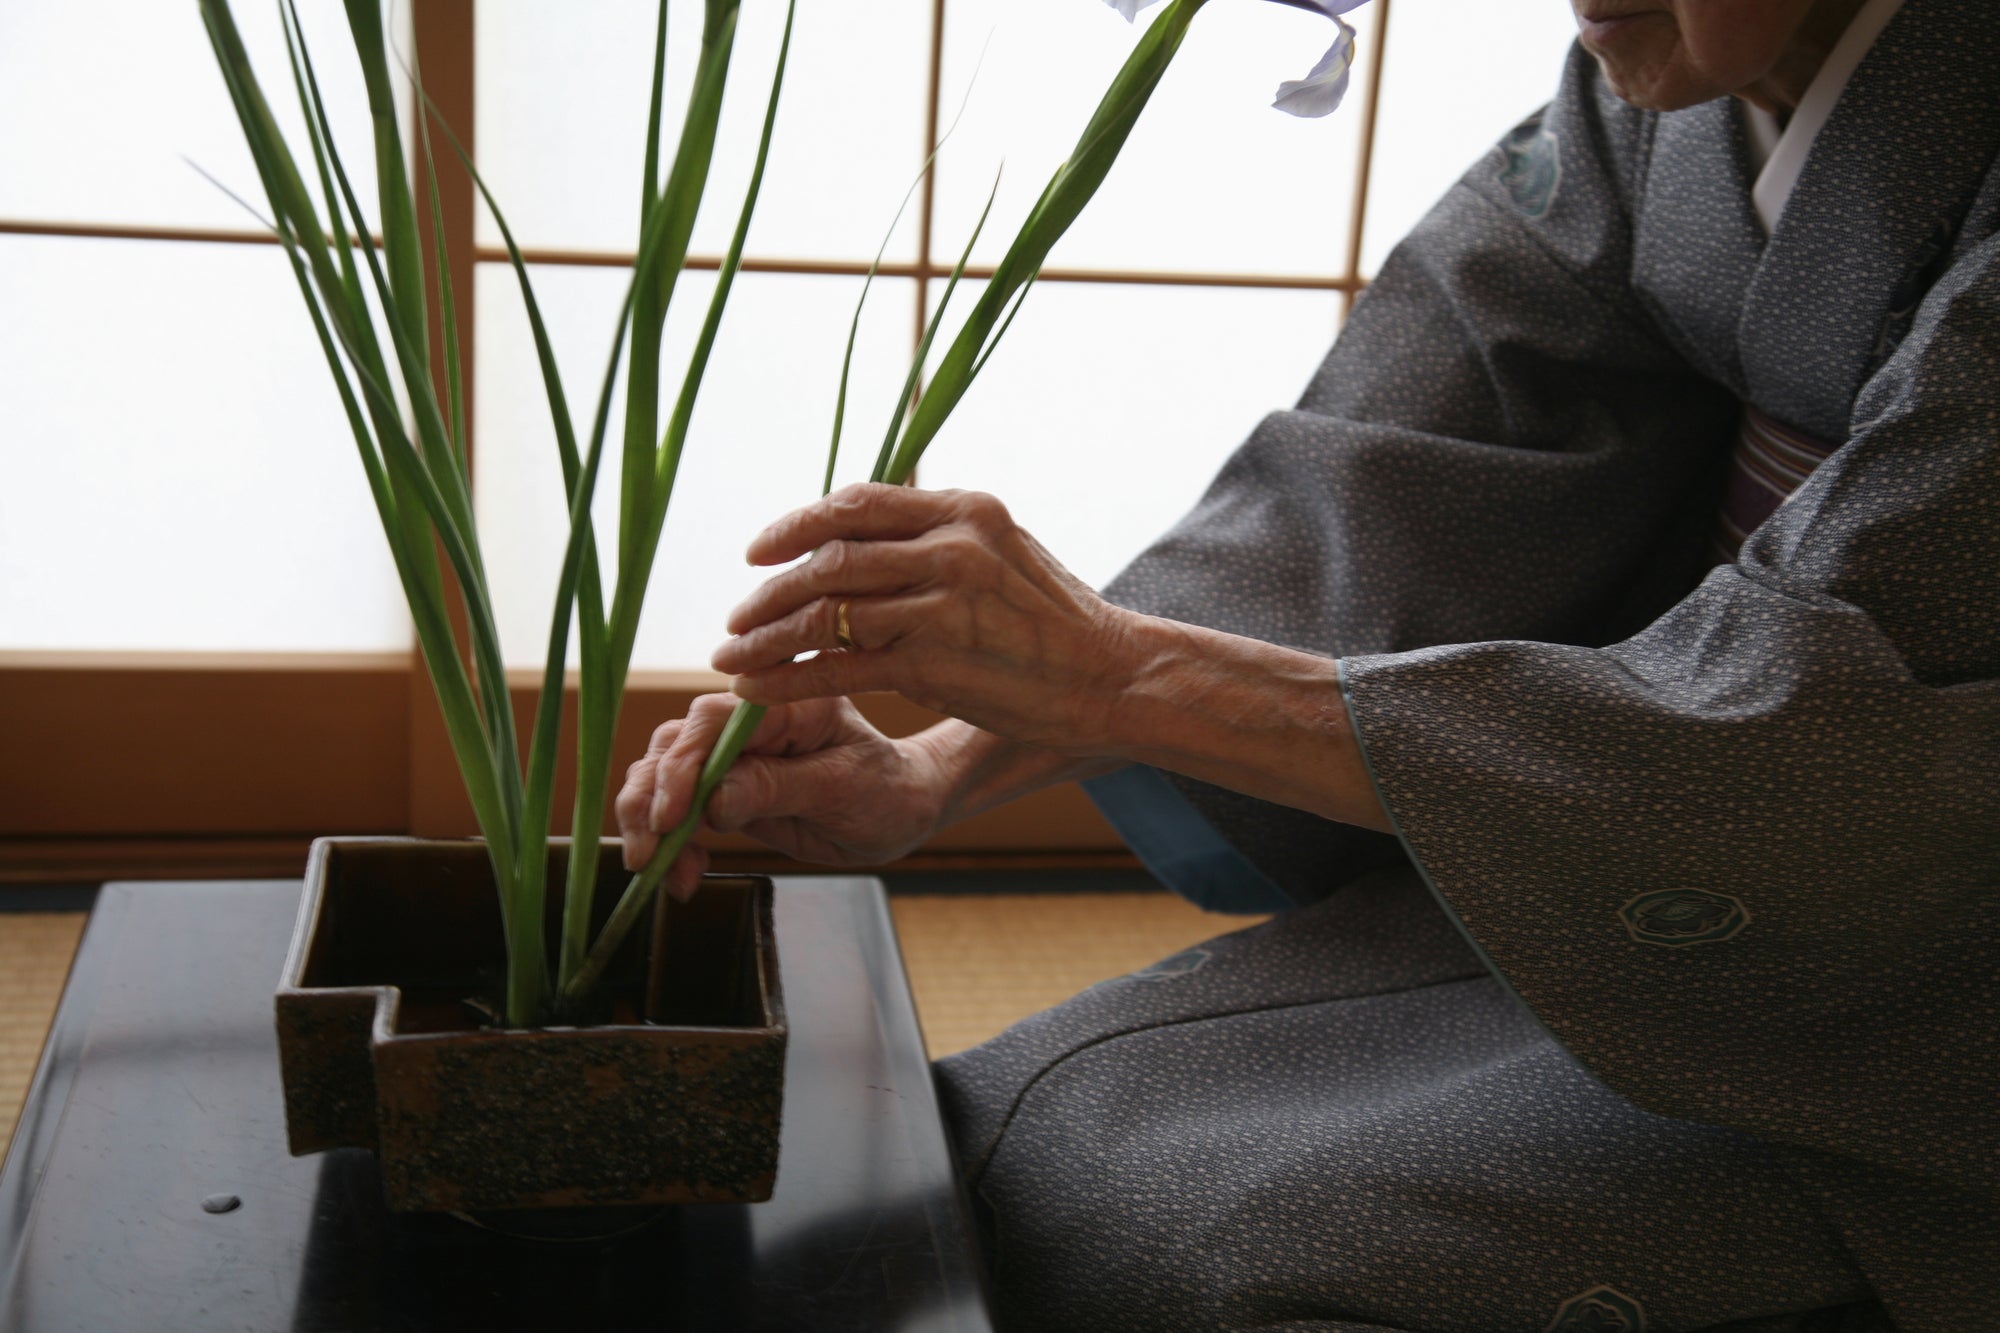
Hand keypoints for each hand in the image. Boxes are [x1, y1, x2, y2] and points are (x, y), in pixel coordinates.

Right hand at [614, 693, 949, 897]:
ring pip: (662, 776)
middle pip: (673, 746)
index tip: (671, 817)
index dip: (681, 766)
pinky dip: (669, 842)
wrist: (900, 810)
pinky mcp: (723, 789)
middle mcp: (748, 724)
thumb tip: (712, 801)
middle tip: (647, 853)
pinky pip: (678, 809)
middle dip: (651, 801)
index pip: (711, 722)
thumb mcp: (840, 790)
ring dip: (649, 824)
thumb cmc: (886, 790)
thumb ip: (776, 788)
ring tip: (659, 871)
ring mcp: (731, 756)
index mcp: (784, 706)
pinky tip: (681, 873)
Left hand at [713, 484, 1140, 755]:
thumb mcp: (1005, 554)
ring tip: (733, 656)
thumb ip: (939, 540)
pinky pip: (838, 664)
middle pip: (829, 556)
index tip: (759, 551)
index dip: (796, 525)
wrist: (1111, 678)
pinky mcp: (934, 661)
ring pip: (824, 611)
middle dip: (770, 589)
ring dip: (766, 636)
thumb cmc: (1057, 624)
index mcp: (965, 509)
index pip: (857, 502)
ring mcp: (941, 602)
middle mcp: (951, 545)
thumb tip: (865, 539)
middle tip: (736, 616)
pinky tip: (758, 688)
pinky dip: (789, 677)